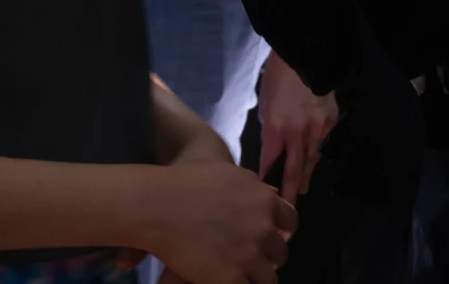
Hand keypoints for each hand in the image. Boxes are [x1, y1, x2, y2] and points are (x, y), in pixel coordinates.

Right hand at [144, 160, 295, 283]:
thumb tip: (272, 196)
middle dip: (267, 256)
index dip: (279, 230)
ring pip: (268, 278)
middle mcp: (262, 227)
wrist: (158, 205)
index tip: (267, 237)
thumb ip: (252, 188)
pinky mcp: (232, 277)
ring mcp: (249, 254)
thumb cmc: (186, 182)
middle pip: (280, 252)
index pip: (290, 221)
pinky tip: (225, 279)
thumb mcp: (228, 174)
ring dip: (255, 276)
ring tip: (237, 273)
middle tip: (248, 257)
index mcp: (264, 199)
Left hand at [255, 53, 338, 204]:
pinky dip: (316, 152)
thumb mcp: (265, 105)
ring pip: (312, 160)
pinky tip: (312, 159)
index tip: (264, 194)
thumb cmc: (277, 78)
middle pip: (294, 171)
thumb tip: (273, 147)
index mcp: (276, 128)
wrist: (304, 56)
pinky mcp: (331, 121)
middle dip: (291, 191)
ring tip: (301, 186)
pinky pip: (323, 143)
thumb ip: (270, 130)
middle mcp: (298, 133)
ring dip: (305, 174)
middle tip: (288, 207)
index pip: (269, 162)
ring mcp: (317, 129)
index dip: (266, 179)